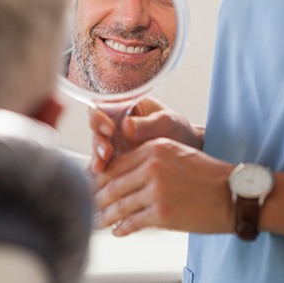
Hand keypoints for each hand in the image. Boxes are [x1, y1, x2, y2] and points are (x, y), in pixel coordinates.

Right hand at [89, 97, 203, 173]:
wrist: (187, 151)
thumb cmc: (177, 129)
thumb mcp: (166, 122)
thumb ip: (147, 124)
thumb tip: (125, 126)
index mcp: (125, 106)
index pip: (103, 106)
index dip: (100, 116)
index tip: (110, 128)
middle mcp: (115, 123)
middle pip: (96, 129)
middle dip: (98, 141)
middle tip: (106, 152)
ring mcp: (114, 142)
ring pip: (97, 147)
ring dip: (97, 157)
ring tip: (101, 167)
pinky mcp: (116, 160)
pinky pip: (104, 164)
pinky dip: (101, 171)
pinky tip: (101, 177)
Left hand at [94, 138, 233, 235]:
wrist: (235, 195)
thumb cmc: (209, 176)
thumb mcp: (178, 155)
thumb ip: (150, 160)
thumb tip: (124, 175)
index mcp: (154, 148)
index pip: (117, 163)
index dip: (100, 177)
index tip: (91, 185)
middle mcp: (152, 166)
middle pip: (112, 184)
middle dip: (97, 197)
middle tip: (87, 205)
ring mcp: (156, 190)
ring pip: (119, 204)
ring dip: (104, 216)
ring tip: (96, 221)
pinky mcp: (161, 213)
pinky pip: (132, 222)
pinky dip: (121, 228)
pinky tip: (117, 231)